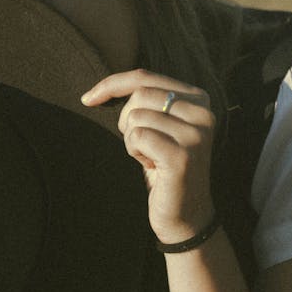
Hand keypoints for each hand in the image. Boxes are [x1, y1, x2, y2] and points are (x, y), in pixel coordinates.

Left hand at [82, 69, 215, 243]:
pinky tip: (151, 167)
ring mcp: (195, 134)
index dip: (112, 84)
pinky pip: (138, 137)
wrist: (185, 214)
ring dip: (132, 141)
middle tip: (141, 145)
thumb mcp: (158, 126)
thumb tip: (99, 89)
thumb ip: (145, 100)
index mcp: (199, 98)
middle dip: (126, 120)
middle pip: (139, 95)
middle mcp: (203, 112)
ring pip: (136, 117)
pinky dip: (134, 152)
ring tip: (150, 158)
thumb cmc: (163, 167)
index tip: (88, 99)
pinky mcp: (182, 156)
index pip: (146, 77)